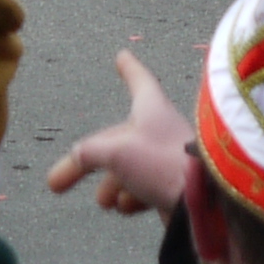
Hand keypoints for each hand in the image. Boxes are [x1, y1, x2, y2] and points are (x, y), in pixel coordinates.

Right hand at [46, 51, 195, 216]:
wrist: (206, 203)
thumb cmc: (162, 163)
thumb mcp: (113, 153)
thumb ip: (88, 152)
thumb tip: (77, 156)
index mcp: (151, 109)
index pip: (139, 81)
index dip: (129, 69)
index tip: (123, 56)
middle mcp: (161, 129)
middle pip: (115, 140)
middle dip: (88, 162)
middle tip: (57, 183)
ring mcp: (170, 157)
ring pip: (129, 166)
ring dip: (112, 184)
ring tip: (105, 202)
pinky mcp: (177, 184)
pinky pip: (147, 186)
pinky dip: (133, 196)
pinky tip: (127, 207)